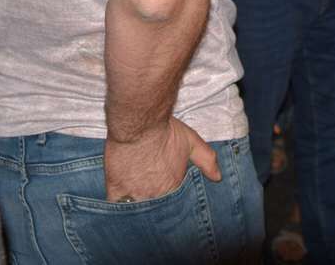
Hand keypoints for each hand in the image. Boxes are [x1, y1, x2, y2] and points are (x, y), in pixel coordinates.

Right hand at [104, 117, 220, 202]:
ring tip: (135, 199)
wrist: (139, 123)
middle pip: (155, 210)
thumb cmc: (165, 130)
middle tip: (148, 196)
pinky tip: (119, 201)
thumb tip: (217, 177)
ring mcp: (135, 194)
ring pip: (136, 210)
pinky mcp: (116, 189)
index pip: (172, 205)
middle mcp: (156, 195)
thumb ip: (206, 160)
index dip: (168, 202)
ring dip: (137, 207)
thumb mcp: (191, 141)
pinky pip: (117, 206)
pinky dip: (118, 206)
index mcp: (173, 187)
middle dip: (153, 207)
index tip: (164, 196)